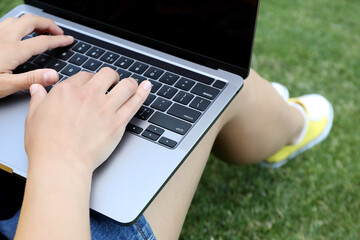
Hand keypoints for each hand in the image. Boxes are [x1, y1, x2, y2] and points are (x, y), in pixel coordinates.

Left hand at [0, 14, 73, 97]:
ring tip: (42, 28)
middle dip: (49, 24)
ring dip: (34, 21)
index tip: (69, 40)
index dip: (59, 40)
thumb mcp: (6, 86)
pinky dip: (20, 23)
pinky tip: (19, 30)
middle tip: (58, 32)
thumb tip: (54, 76)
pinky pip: (7, 22)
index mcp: (13, 50)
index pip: (43, 41)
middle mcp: (4, 38)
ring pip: (19, 19)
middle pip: (32, 21)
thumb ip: (32, 80)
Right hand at [25, 68, 150, 173]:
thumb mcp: (33, 117)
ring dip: (128, 83)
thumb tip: (38, 88)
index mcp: (67, 91)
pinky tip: (146, 87)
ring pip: (125, 85)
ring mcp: (105, 108)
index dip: (90, 80)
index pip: (85, 75)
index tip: (92, 86)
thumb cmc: (46, 145)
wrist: (61, 164)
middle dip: (110, 77)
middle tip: (111, 84)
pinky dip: (143, 92)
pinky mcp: (118, 122)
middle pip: (107, 74)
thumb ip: (39, 99)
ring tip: (129, 86)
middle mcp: (88, 95)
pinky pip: (135, 103)